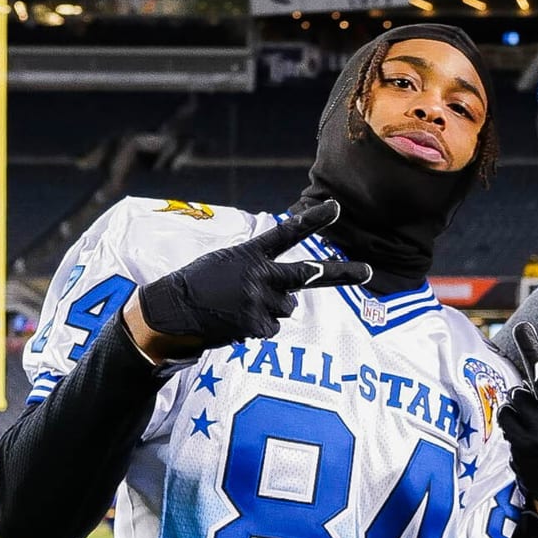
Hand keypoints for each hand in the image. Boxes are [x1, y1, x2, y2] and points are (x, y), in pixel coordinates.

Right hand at [126, 200, 371, 362]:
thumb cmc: (198, 285)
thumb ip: (260, 269)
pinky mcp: (255, 325)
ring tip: (238, 308)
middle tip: (368, 272)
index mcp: (250, 255)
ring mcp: (258, 301)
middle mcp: (259, 276)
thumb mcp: (226, 263)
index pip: (286, 233)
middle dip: (342, 274)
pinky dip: (257, 330)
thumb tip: (293, 297)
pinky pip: (273, 330)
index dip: (313, 220)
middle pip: (309, 275)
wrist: (168, 312)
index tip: (336, 207)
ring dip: (270, 311)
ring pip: (287, 308)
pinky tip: (234, 324)